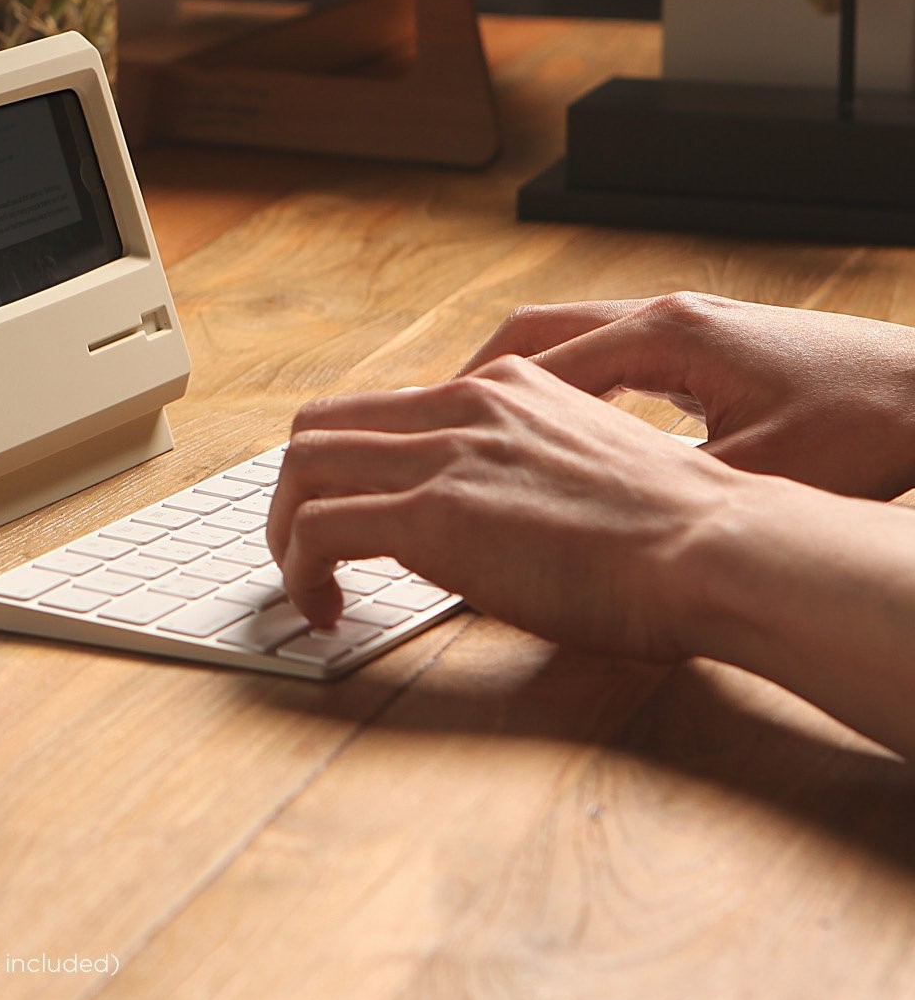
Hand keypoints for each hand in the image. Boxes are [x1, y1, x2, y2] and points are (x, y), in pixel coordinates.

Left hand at [266, 356, 741, 656]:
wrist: (714, 546)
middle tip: (303, 549)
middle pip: (321, 425)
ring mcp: (443, 454)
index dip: (344, 464)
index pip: (380, 408)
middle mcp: (461, 406)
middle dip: (294, 490)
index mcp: (500, 389)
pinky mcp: (432, 512)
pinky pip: (318, 529)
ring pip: (302, 467)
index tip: (344, 514)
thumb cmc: (676, 532)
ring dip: (285, 531)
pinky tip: (327, 610)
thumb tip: (482, 520)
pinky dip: (300, 570)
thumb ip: (521, 471)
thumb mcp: (585, 467)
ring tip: (305, 585)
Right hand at [461, 292, 914, 500]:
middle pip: (534, 332)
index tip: (427, 441)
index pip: (537, 362)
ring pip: (567, 340)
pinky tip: (559, 435)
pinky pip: (606, 358)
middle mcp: (663, 317)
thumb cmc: (867, 426)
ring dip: (516, 383)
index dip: (473, 406)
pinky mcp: (705, 346)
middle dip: (472, 380)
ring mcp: (683, 326)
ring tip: (475, 435)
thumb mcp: (760, 475)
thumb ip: (664, 493)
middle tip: (429, 430)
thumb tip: (584, 533)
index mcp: (665, 337)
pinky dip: (566, 390)